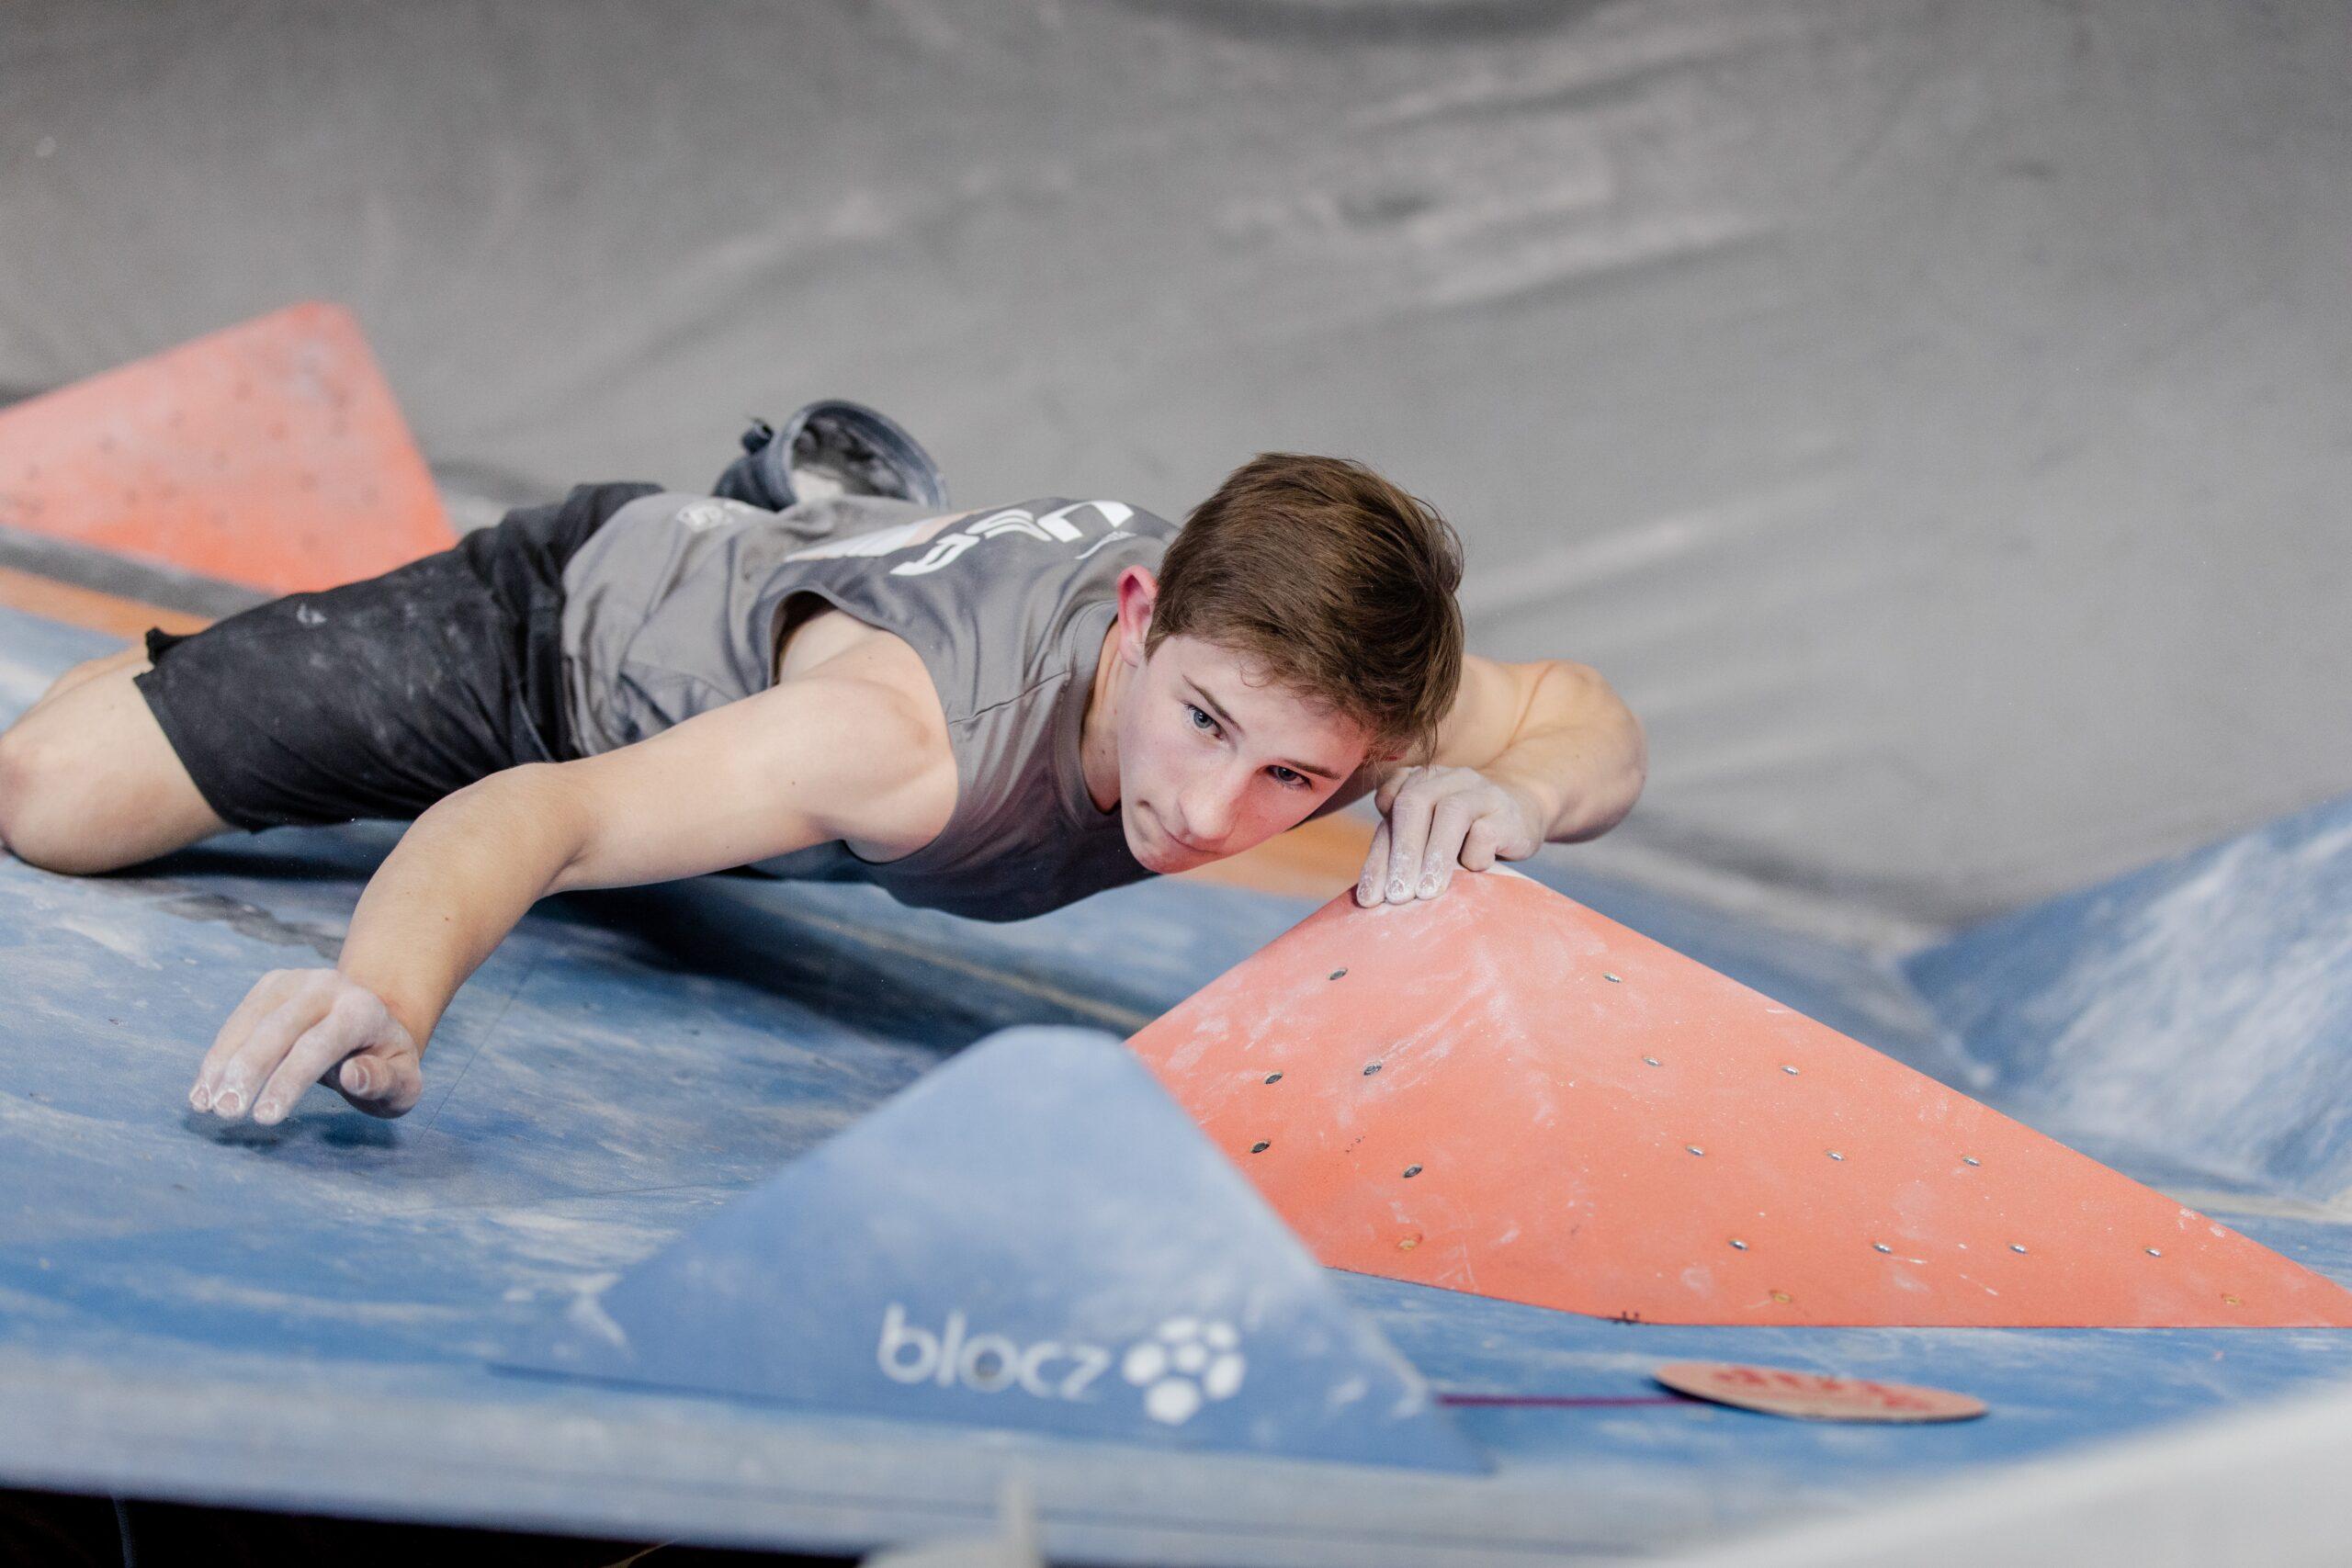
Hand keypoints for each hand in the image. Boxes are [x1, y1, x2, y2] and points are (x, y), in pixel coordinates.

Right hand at [188, 969, 422, 1124]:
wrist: (372, 1026)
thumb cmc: (386, 1065)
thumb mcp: (402, 1084)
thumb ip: (384, 1081)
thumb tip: (354, 1076)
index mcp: (364, 1010)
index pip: (320, 1045)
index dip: (289, 1081)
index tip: (265, 1118)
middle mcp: (329, 986)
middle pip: (279, 1029)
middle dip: (249, 1072)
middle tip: (227, 1113)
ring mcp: (297, 981)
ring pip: (251, 1022)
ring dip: (223, 1064)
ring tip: (204, 1105)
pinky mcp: (271, 985)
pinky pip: (238, 1021)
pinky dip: (218, 1055)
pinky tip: (204, 1089)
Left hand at [1356, 765, 1543, 906]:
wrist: (1523, 814)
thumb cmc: (1464, 832)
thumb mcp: (1428, 833)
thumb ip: (1398, 843)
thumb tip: (1371, 891)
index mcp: (1418, 779)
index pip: (1388, 814)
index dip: (1377, 857)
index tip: (1369, 898)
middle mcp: (1446, 778)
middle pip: (1414, 804)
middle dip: (1403, 852)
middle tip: (1397, 896)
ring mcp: (1479, 791)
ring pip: (1451, 813)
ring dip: (1435, 856)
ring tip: (1426, 893)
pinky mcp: (1506, 813)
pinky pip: (1485, 832)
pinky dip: (1474, 856)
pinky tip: (1472, 872)